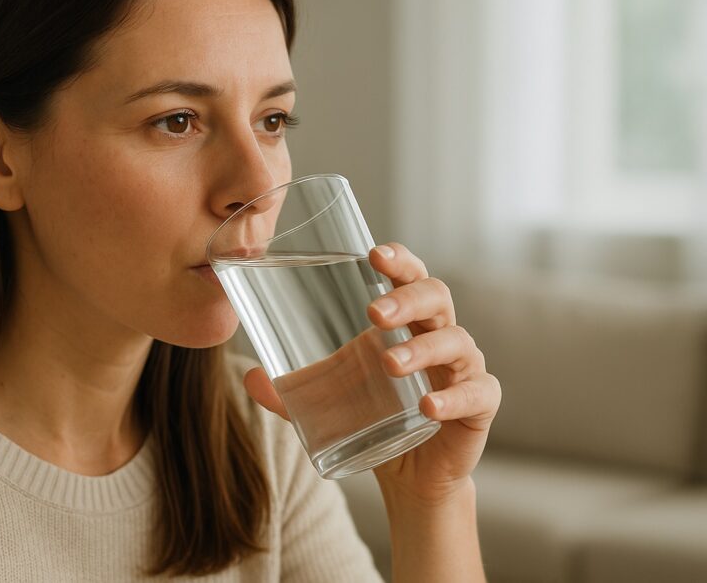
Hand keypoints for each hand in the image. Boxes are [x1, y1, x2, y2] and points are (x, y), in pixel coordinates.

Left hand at [243, 242, 500, 503]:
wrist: (412, 475)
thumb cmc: (375, 417)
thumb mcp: (330, 401)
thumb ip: (291, 390)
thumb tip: (248, 376)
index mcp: (408, 321)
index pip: (409, 276)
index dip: (398, 260)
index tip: (374, 254)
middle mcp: (440, 335)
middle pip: (437, 297)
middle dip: (407, 298)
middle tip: (374, 312)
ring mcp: (464, 368)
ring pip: (456, 342)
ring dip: (421, 348)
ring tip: (389, 363)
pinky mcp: (480, 404)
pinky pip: (477, 393)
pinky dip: (453, 397)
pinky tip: (427, 406)